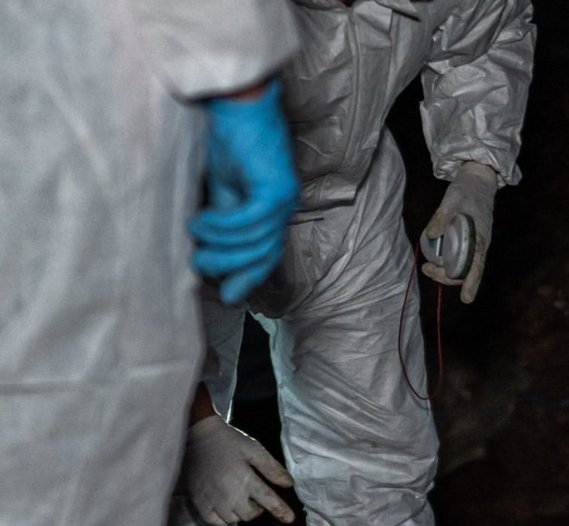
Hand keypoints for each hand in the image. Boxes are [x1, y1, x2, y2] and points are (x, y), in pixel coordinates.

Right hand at [182, 415, 295, 525]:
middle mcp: (229, 493)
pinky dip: (222, 517)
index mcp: (245, 479)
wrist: (197, 436)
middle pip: (250, 515)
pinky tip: (224, 505)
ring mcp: (212, 499)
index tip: (290, 518)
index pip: (268, 501)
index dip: (281, 511)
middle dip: (256, 509)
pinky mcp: (199, 502)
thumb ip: (272, 468)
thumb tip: (288, 484)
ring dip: (239, 513)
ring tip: (237, 498)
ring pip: (232, 519)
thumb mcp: (254, 450)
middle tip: (253, 496)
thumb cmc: (229, 442)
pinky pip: (215, 520)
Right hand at [189, 78, 298, 304]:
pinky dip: (223, 226)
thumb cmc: (228, 136)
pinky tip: (201, 222)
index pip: (266, 254)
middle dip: (231, 267)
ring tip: (195, 241)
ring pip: (254, 241)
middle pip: (262, 254)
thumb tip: (210, 250)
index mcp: (275, 209)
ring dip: (221, 246)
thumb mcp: (224, 186)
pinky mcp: (276, 189)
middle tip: (200, 265)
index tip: (228, 295)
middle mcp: (285, 207)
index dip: (248, 276)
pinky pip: (249, 222)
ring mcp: (284, 199)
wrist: (238, 100)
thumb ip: (224, 218)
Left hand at [421, 162, 497, 303]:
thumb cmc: (467, 189)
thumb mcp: (452, 199)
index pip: (477, 266)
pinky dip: (446, 263)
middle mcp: (479, 246)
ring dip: (444, 272)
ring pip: (461, 268)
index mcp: (480, 238)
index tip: (466, 299)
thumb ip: (442, 217)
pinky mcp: (468, 242)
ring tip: (427, 267)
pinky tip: (433, 259)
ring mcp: (474, 245)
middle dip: (446, 277)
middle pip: (465, 272)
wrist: (478, 181)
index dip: (472, 283)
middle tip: (427, 269)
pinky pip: (458, 259)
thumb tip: (430, 235)